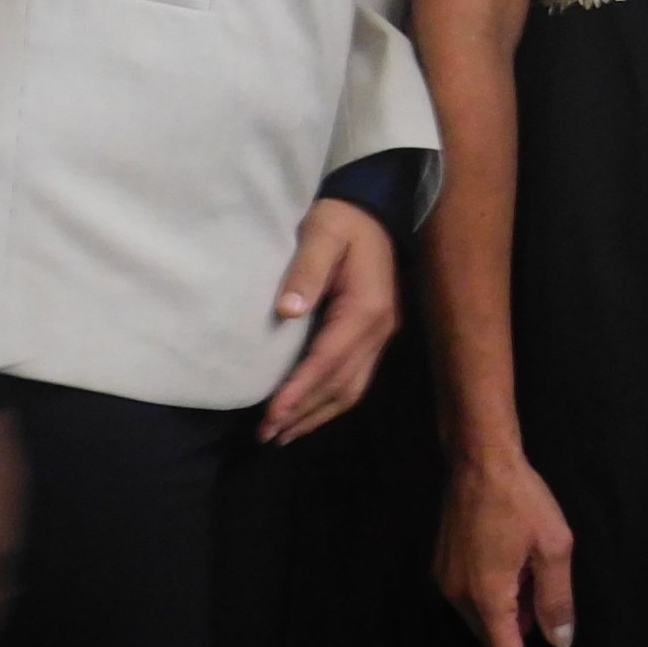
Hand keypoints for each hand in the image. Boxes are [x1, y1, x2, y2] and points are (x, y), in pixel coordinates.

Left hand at [261, 197, 399, 442]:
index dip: (300, 391)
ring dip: (317, 414)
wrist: (371, 211)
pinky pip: (355, 379)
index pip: (330, 360)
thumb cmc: (340, 222)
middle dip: (304, 412)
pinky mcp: (374, 335)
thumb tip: (288, 311)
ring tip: (282, 435)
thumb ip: (306, 271)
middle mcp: (380, 329)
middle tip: (266, 435)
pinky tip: (308, 412)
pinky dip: (330, 402)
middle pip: (342, 383)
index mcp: (367, 308)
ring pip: (352, 389)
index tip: (271, 415)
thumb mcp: (320, 236)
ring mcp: (381, 335)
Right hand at [436, 449, 575, 646]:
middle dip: (524, 631)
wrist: (480, 458)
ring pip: (481, 617)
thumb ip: (557, 598)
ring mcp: (444, 579)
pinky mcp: (441, 564)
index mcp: (485, 595)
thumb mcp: (553, 546)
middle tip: (550, 598)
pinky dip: (495, 594)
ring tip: (534, 572)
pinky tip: (514, 563)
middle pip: (492, 637)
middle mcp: (457, 594)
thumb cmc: (520, 497)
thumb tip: (560, 640)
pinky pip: (470, 596)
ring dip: (510, 610)